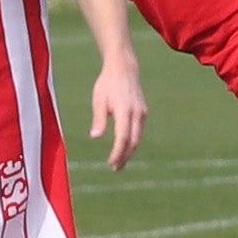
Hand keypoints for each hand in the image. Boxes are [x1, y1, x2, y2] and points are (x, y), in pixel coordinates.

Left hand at [85, 42, 147, 168]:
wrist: (124, 68)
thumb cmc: (107, 84)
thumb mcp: (99, 100)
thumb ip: (99, 119)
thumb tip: (95, 137)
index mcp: (125, 110)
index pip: (123, 138)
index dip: (118, 152)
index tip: (111, 163)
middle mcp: (137, 113)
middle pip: (133, 142)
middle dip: (124, 156)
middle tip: (115, 168)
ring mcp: (142, 113)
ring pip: (137, 138)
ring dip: (129, 152)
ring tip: (119, 162)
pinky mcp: (143, 112)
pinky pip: (138, 132)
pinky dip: (131, 142)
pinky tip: (124, 148)